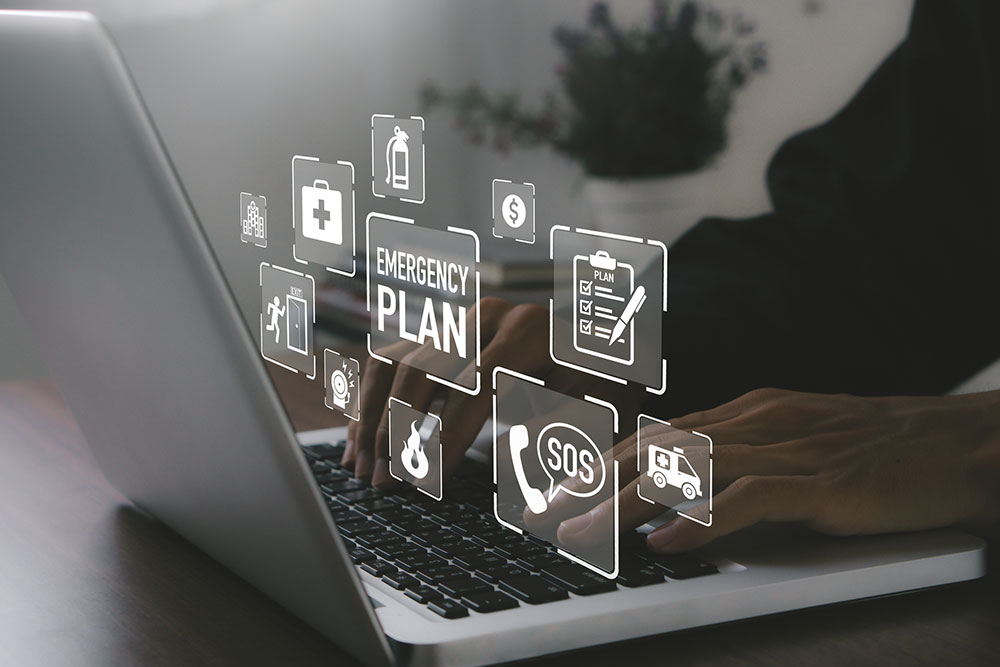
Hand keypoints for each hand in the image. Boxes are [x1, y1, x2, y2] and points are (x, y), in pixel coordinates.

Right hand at [343, 298, 641, 487]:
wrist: (604, 349)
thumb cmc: (603, 386)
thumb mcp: (597, 410)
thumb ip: (555, 433)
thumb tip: (494, 460)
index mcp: (527, 331)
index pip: (471, 387)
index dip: (444, 437)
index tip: (426, 482)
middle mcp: (488, 316)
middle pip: (422, 370)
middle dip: (398, 430)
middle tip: (386, 482)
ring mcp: (462, 320)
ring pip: (397, 362)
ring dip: (373, 416)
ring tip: (362, 468)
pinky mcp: (446, 333)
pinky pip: (393, 360)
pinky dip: (371, 400)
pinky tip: (359, 441)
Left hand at [531, 388, 999, 553]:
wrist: (960, 442)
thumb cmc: (881, 448)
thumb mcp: (798, 447)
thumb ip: (742, 465)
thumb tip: (681, 502)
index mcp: (749, 413)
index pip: (657, 434)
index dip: (602, 461)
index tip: (559, 489)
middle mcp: (758, 422)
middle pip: (656, 447)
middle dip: (593, 481)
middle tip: (546, 513)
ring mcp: (789, 448)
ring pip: (688, 469)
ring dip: (625, 502)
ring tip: (582, 532)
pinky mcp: (823, 481)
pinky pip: (750, 500)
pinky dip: (704, 521)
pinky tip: (667, 544)